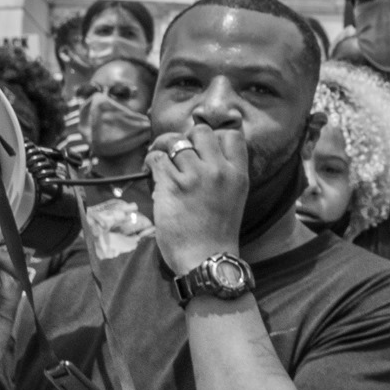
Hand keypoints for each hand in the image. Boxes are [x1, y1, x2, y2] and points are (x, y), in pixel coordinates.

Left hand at [149, 126, 249, 275]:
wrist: (206, 258)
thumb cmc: (217, 235)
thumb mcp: (233, 199)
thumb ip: (223, 176)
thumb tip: (196, 155)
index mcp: (239, 175)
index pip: (231, 135)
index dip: (214, 136)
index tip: (202, 146)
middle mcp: (220, 171)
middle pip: (201, 131)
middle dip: (186, 137)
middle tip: (177, 151)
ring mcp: (196, 176)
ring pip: (176, 141)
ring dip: (163, 147)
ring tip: (159, 158)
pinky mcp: (173, 185)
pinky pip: (157, 158)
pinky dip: (151, 160)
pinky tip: (150, 170)